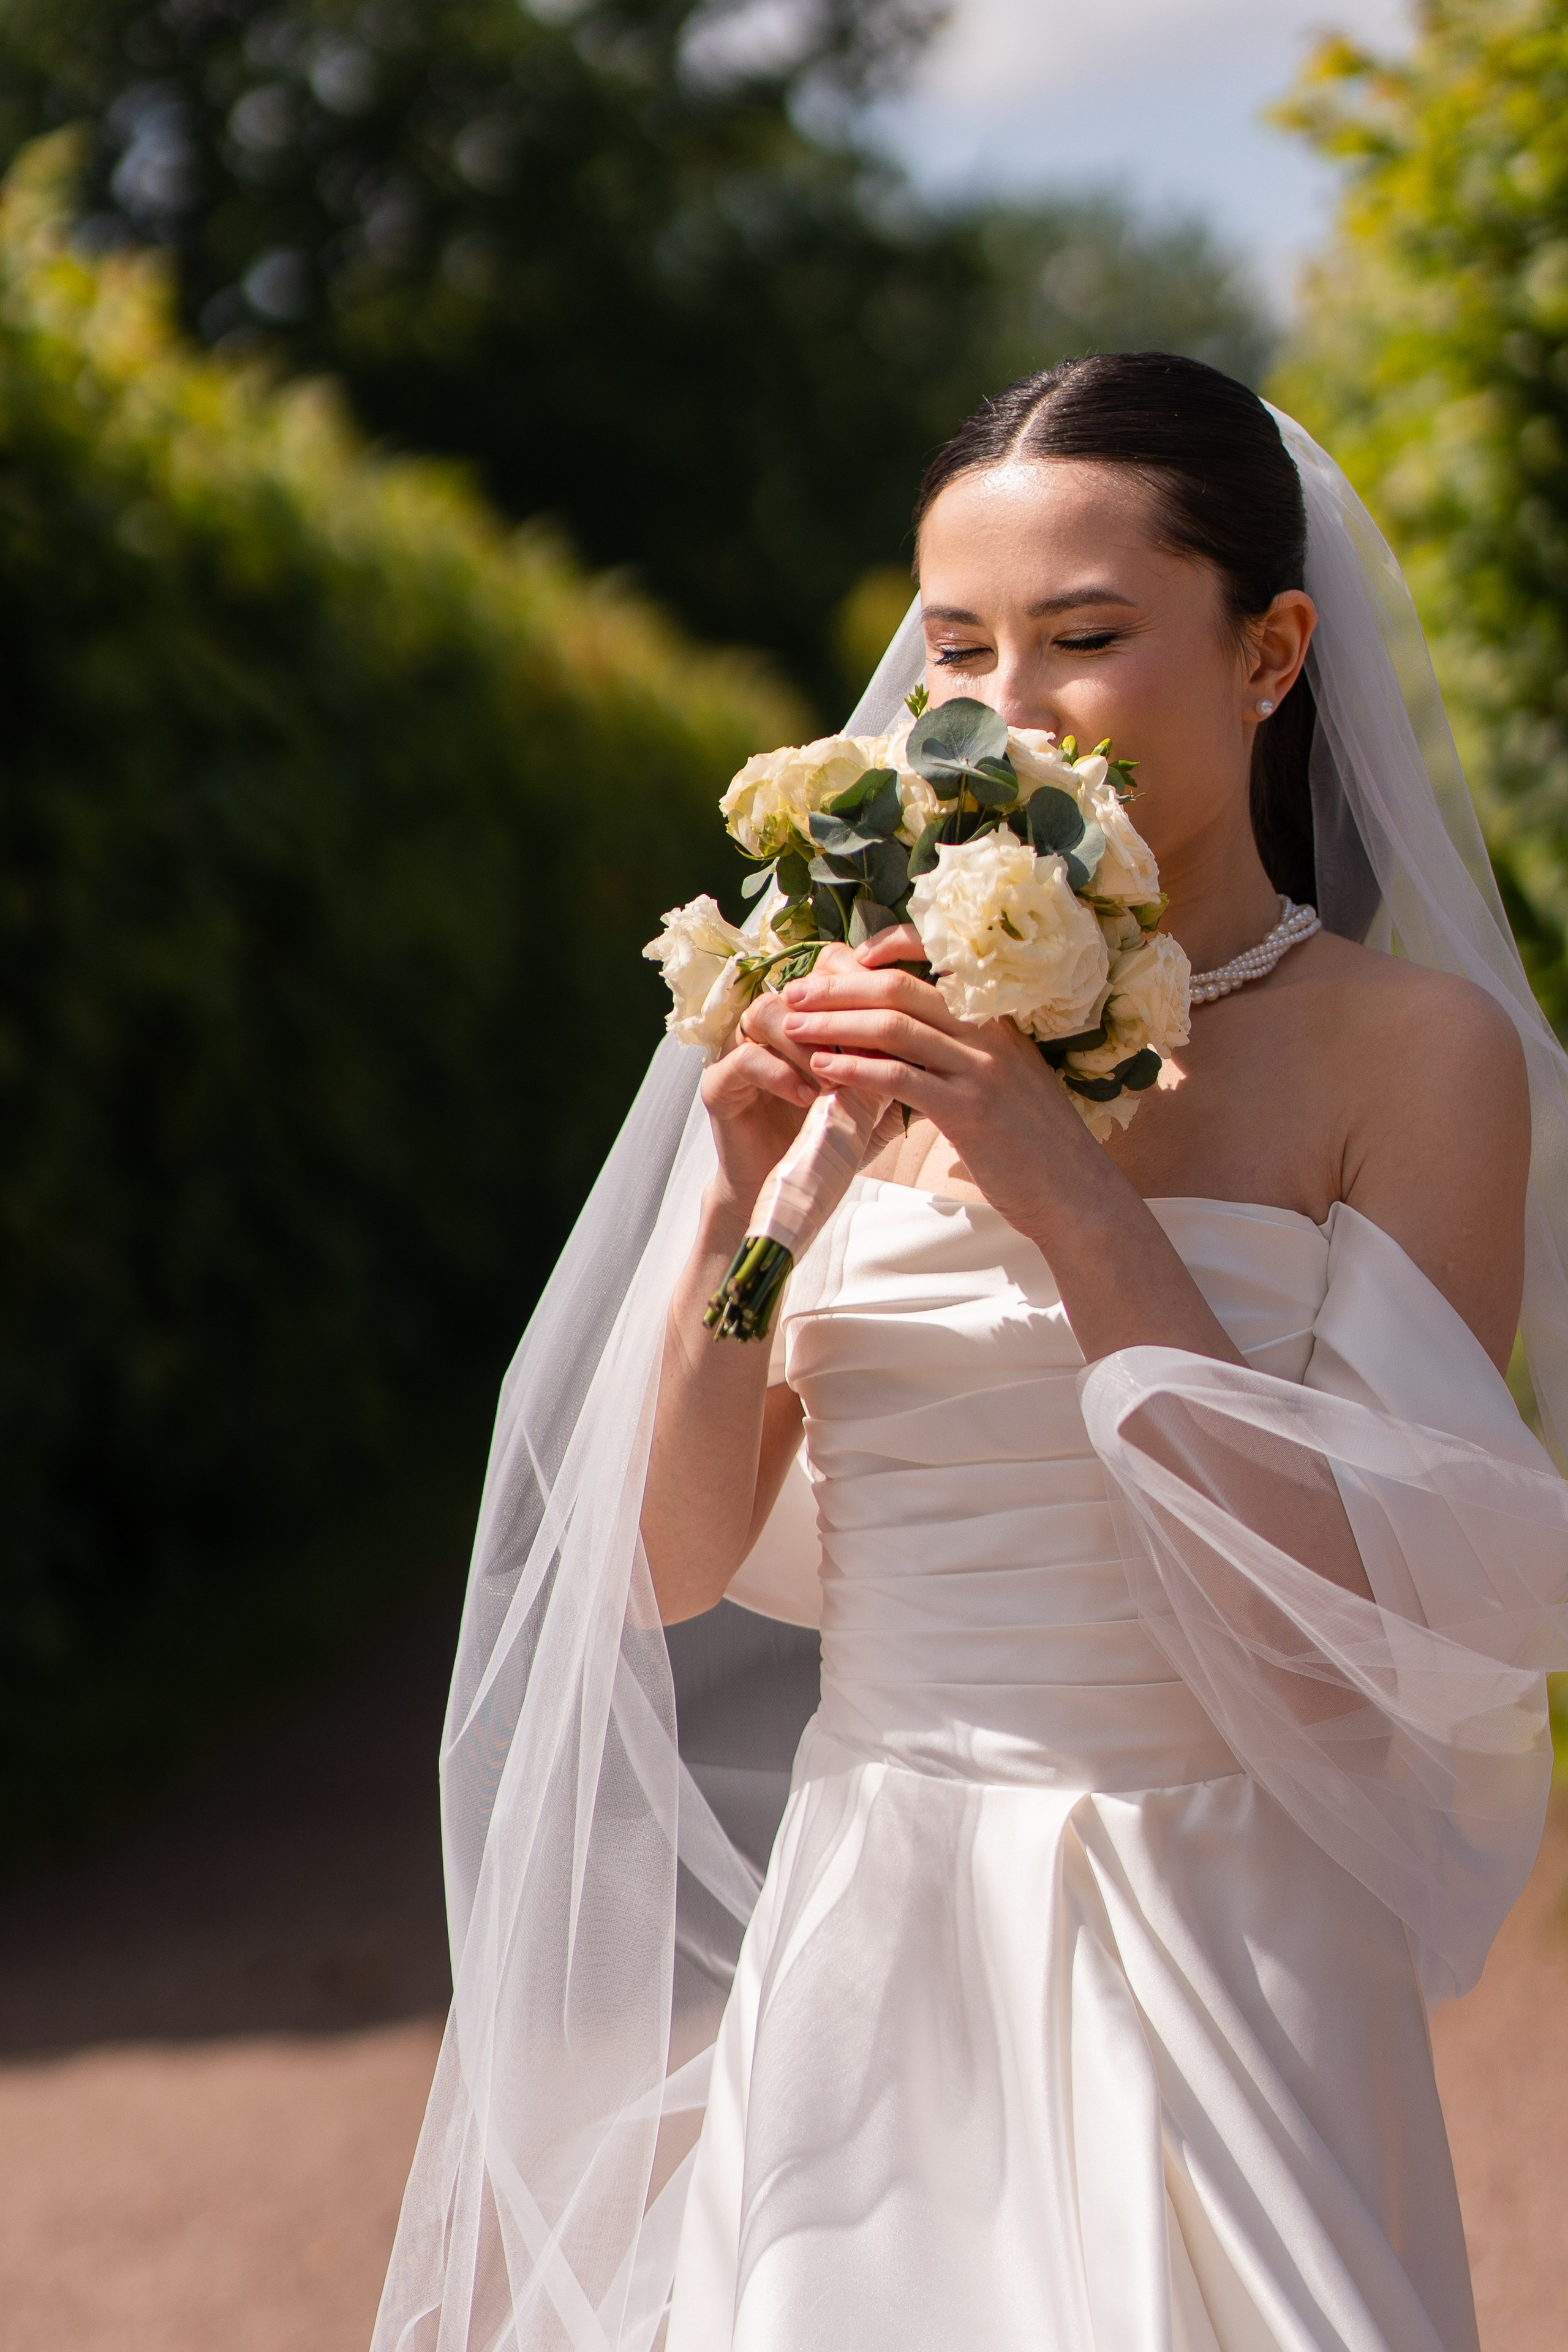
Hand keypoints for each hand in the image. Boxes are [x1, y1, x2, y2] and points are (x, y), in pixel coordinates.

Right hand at [699, 940, 891, 1218]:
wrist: (787, 1188)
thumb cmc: (830, 1140)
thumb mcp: (872, 1102)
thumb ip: (894, 1071)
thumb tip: (939, 1043)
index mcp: (809, 1016)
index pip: (833, 968)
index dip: (863, 982)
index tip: (896, 1014)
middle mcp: (773, 1024)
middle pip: (800, 981)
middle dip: (838, 1010)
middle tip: (867, 1043)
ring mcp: (741, 1049)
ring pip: (767, 1011)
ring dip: (807, 1041)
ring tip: (833, 1075)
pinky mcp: (720, 1083)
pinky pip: (745, 1059)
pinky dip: (781, 1074)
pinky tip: (808, 1097)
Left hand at [775, 924, 1101, 1242]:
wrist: (1075, 1192)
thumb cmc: (1034, 1141)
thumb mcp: (1005, 1077)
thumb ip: (966, 1048)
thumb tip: (911, 1032)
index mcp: (998, 1017)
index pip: (939, 957)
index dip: (888, 946)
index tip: (847, 957)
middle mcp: (990, 1033)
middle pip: (900, 989)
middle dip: (838, 988)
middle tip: (794, 993)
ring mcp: (981, 1070)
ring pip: (893, 1029)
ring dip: (834, 1025)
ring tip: (793, 1027)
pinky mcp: (967, 1112)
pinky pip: (900, 1079)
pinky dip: (855, 1070)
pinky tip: (823, 1069)